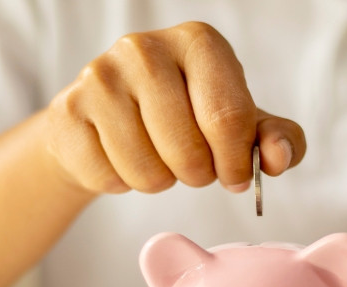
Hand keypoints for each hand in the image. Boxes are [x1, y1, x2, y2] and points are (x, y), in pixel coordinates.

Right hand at [45, 21, 305, 193]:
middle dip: (197, 175)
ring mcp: (99, 77)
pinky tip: (120, 156)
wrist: (106, 121)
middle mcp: (145, 49)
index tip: (234, 175)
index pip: (229, 118)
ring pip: (148, 172)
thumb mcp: (239, 125)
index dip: (236, 163)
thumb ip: (276, 139)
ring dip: (159, 181)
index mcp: (198, 42)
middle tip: (190, 163)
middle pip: (188, 151)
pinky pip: (109, 179)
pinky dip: (121, 183)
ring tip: (155, 156)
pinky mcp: (67, 111)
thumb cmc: (184, 120)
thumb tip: (279, 158)